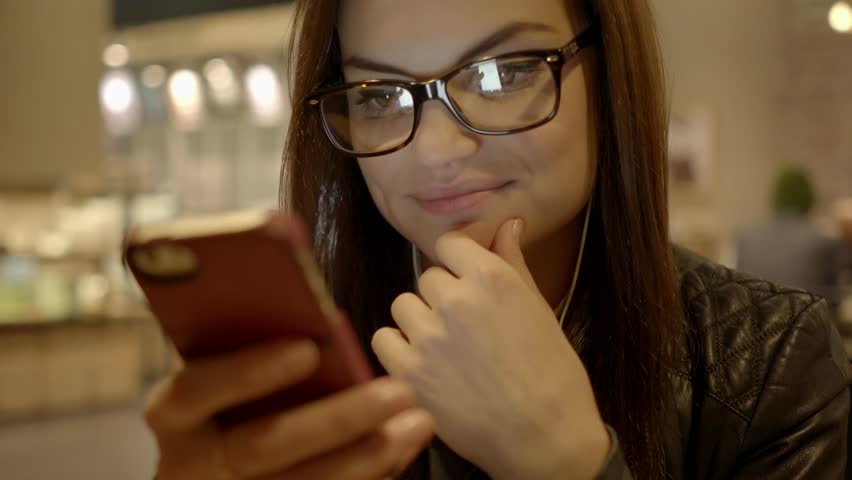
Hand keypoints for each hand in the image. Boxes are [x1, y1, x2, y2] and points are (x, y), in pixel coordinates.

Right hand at [145, 339, 433, 479]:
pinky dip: (368, 477)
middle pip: (260, 447)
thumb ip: (250, 348)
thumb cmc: (225, 402)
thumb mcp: (224, 374)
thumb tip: (323, 321)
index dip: (246, 372)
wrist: (212, 472)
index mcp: (175, 415)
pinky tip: (402, 452)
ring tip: (417, 422)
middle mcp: (192, 464)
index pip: (192, 392)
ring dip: (366, 456)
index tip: (308, 349)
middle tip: (397, 391)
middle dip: (336, 420)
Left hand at [372, 219, 608, 479]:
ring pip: (404, 306)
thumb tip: (508, 224)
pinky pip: (384, 338)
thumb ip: (514, 263)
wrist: (544, 438)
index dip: (457, 259)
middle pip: (429, 278)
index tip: (463, 275)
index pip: (450, 243)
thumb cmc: (552, 375)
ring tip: (444, 347)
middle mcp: (455, 300)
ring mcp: (428, 336)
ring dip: (419, 321)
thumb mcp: (540, 311)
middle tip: (465, 326)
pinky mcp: (408, 372)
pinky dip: (398, 349)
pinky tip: (422, 363)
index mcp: (492, 279)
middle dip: (443, 297)